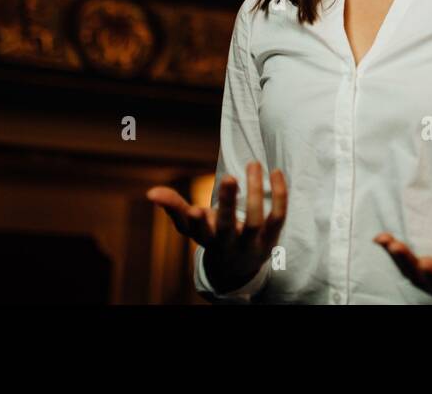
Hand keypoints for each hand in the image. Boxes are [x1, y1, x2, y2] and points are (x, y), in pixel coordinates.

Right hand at [147, 161, 286, 293]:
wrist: (238, 267)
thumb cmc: (211, 237)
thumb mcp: (190, 226)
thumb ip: (173, 207)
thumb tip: (151, 192)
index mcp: (206, 239)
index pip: (199, 233)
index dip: (196, 222)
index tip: (194, 209)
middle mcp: (228, 243)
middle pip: (228, 228)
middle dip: (228, 204)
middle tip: (228, 177)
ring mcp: (251, 242)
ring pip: (256, 220)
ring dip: (256, 192)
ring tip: (253, 163)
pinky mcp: (271, 237)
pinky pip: (279, 216)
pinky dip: (280, 195)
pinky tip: (276, 172)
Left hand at [374, 233, 431, 302]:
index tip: (426, 263)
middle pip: (423, 281)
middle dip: (409, 265)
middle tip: (396, 247)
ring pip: (412, 271)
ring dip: (398, 257)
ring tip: (384, 240)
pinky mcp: (430, 269)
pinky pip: (409, 261)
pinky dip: (395, 250)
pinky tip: (380, 238)